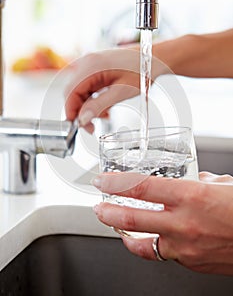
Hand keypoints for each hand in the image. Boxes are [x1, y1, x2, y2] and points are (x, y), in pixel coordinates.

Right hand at [65, 48, 165, 131]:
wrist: (154, 58)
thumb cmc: (142, 70)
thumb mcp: (122, 91)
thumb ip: (100, 105)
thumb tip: (82, 118)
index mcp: (91, 65)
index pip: (70, 92)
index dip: (71, 111)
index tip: (79, 126)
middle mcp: (87, 63)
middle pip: (72, 92)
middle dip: (80, 111)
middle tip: (92, 126)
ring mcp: (90, 65)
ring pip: (79, 92)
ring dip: (88, 107)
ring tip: (105, 115)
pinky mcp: (95, 70)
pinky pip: (87, 88)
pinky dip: (93, 100)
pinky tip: (105, 107)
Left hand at [93, 171, 232, 274]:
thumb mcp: (223, 184)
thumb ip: (200, 181)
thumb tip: (192, 179)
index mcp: (191, 196)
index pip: (140, 187)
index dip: (115, 182)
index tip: (102, 180)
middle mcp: (184, 223)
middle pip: (130, 218)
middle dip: (106, 212)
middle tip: (97, 206)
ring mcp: (185, 247)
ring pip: (141, 244)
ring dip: (122, 234)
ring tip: (113, 226)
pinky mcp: (190, 262)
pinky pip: (162, 254)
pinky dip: (150, 245)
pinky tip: (148, 239)